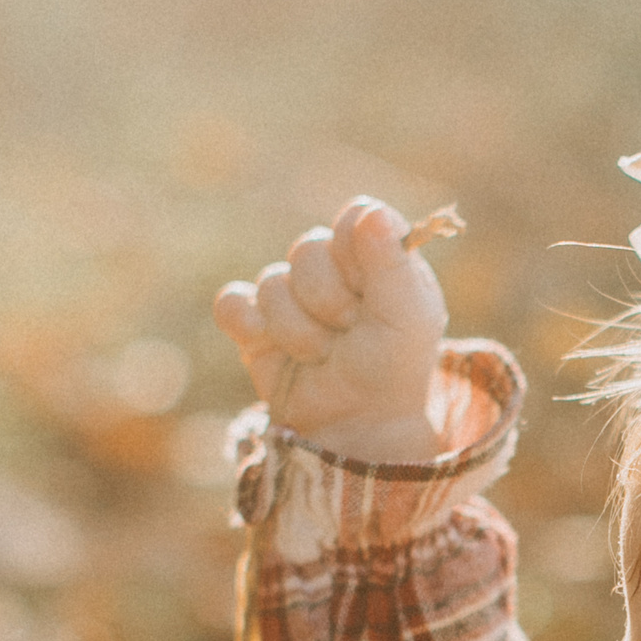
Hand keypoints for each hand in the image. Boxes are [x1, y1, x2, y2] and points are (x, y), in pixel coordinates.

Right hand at [214, 198, 448, 460]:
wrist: (358, 429)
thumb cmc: (394, 371)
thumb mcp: (408, 319)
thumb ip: (392, 264)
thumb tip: (370, 211)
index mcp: (377, 257)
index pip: (354, 218)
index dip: (355, 252)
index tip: (367, 292)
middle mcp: (333, 270)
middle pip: (308, 248)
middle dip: (330, 303)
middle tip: (351, 335)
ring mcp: (291, 296)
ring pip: (273, 283)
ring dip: (301, 331)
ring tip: (326, 357)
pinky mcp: (256, 325)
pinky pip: (232, 304)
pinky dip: (247, 324)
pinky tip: (267, 344)